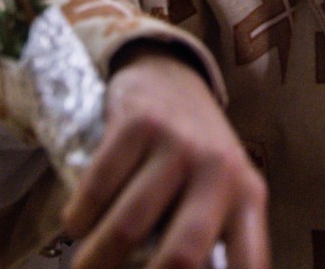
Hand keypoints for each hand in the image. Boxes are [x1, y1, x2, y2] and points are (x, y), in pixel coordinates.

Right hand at [64, 52, 269, 268]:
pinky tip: (77, 226)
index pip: (245, 265)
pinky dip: (79, 218)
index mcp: (248, 198)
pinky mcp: (138, 123)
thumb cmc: (195, 155)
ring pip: (129, 227)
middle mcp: (219, 171)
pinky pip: (97, 187)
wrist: (171, 75)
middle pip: (180, 257)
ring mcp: (178, 145)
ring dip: (95, 262)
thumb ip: (209, 242)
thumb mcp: (219, 194)